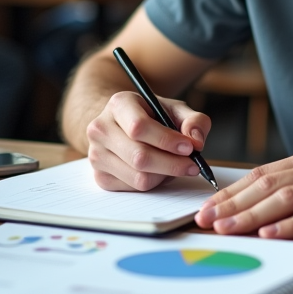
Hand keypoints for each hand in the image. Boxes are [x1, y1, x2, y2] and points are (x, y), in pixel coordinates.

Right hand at [85, 91, 211, 191]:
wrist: (124, 124)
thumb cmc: (152, 116)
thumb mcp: (175, 110)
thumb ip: (194, 120)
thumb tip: (196, 141)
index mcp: (118, 105)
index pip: (139, 127)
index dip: (167, 140)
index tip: (189, 147)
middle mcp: (101, 129)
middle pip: (139, 157)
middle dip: (172, 164)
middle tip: (192, 165)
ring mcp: (96, 154)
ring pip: (138, 177)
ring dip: (164, 175)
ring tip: (174, 165)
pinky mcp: (100, 176)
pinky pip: (133, 188)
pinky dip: (153, 183)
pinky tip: (158, 171)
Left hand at [194, 144, 292, 238]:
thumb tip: (268, 196)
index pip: (262, 174)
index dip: (232, 191)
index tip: (209, 205)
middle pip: (266, 185)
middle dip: (232, 204)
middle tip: (205, 219)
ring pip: (285, 198)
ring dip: (251, 214)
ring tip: (227, 227)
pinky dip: (290, 224)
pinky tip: (271, 233)